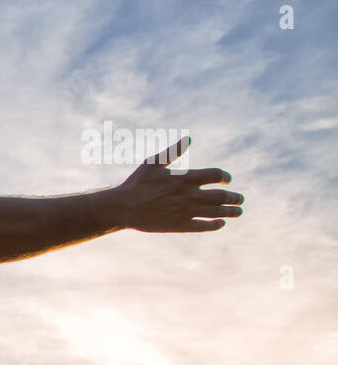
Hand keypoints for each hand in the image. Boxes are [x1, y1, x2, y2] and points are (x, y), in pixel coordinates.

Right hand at [110, 137, 243, 232]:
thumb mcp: (153, 163)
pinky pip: (203, 226)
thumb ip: (173, 151)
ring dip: (231, 211)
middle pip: (222, 195)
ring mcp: (187, 212)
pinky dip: (214, 225)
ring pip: (216, 212)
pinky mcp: (180, 225)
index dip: (225, 176)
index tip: (228, 179)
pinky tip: (220, 224)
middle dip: (234, 197)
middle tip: (240, 198)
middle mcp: (190, 195)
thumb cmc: (136, 183)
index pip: (216, 174)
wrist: (124, 207)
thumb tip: (188, 138)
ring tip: (238, 211)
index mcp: (186, 178)